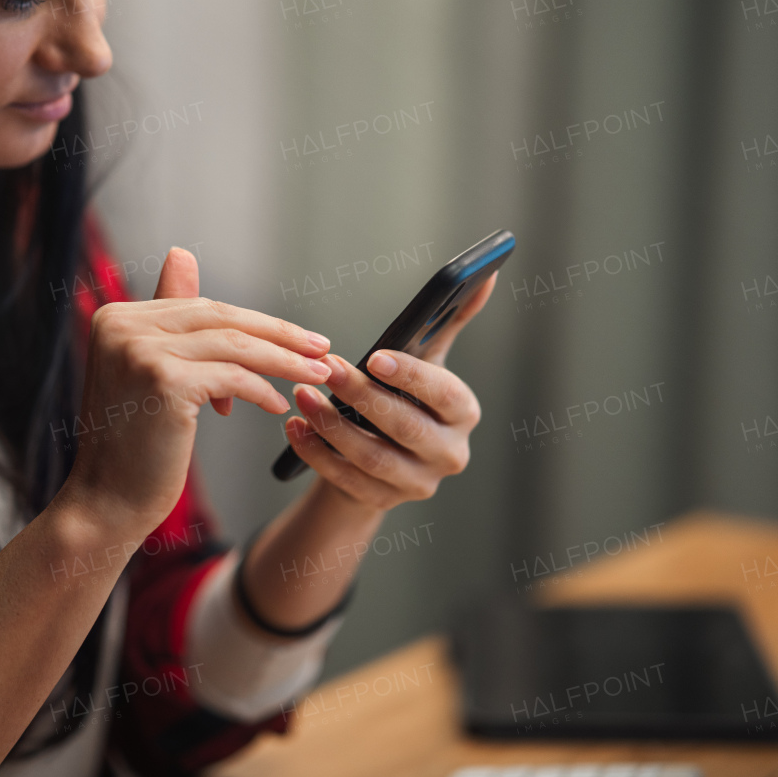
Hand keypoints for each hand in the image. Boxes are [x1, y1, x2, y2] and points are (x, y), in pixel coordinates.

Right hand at [59, 248, 332, 536]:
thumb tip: (182, 253)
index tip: (296, 337)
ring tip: (317, 374)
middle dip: (278, 335)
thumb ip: (169, 319)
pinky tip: (277, 405)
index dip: (254, 323)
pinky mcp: (164, 381)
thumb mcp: (149, 371)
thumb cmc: (134, 444)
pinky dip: (261, 390)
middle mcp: (122, 324)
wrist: (106, 501)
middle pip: (220, 320)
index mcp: (116, 315)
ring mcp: (141, 351)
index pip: (202, 308)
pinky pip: (233, 378)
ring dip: (284, 361)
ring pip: (234, 346)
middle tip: (321, 348)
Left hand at [283, 273, 496, 512]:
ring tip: (302, 395)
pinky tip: (294, 428)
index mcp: (463, 413)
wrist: (384, 459)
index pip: (444, 394)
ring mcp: (417, 484)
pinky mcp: (382, 502)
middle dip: (361, 396)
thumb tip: (484, 274)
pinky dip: (316, 454)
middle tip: (326, 368)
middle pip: (404, 427)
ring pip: (372, 457)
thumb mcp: (428, 362)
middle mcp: (449, 453)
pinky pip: (345, 481)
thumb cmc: (406, 398)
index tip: (375, 357)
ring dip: (331, 425)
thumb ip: (449, 320)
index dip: (411, 377)